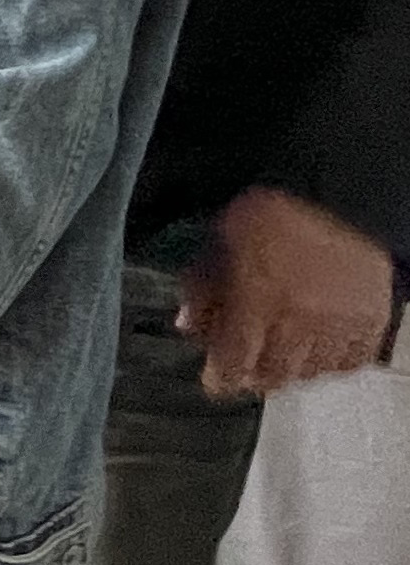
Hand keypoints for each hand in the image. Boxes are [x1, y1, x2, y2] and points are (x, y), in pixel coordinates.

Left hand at [179, 187, 395, 395]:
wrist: (335, 187)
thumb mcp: (220, 239)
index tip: (216, 377)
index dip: (220, 377)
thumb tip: (189, 325)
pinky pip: (352, 360)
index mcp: (258, 300)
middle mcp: (302, 320)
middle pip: (273, 376)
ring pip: (312, 372)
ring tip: (282, 349)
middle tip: (246, 361)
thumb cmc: (274, 207)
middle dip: (253, 373)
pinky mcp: (374, 317)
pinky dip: (333, 359)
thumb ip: (201, 287)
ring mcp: (342, 322)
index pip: (233, 365)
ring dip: (292, 367)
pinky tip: (319, 344)